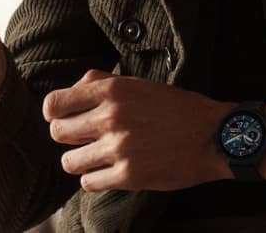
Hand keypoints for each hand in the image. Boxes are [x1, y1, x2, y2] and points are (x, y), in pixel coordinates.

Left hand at [43, 70, 233, 191]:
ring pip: (69, 162)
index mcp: (112, 90)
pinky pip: (88, 183)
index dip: (55, 112)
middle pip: (57, 133)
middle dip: (68, 136)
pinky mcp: (128, 175)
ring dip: (80, 160)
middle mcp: (111, 116)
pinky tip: (111, 169)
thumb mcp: (138, 82)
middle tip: (83, 138)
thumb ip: (102, 81)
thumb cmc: (175, 107)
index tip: (62, 117)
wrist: (211, 136)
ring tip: (97, 156)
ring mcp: (118, 148)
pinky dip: (96, 178)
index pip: (55, 103)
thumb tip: (73, 89)